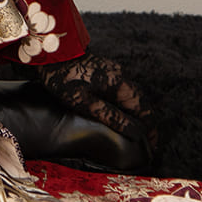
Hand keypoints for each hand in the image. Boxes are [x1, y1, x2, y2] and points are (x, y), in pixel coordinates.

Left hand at [40, 50, 156, 154]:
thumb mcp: (85, 102)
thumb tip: (136, 132)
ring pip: (132, 95)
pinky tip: (120, 115)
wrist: (50, 53)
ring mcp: (112, 71)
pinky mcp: (103, 71)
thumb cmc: (64, 79)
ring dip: (136, 114)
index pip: (145, 108)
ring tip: (135, 133)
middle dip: (146, 123)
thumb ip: (111, 116)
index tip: (152, 147)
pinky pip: (121, 91)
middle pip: (141, 102)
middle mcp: (121, 75)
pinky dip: (126, 105)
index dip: (151, 129)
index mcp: (119, 83)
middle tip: (146, 144)